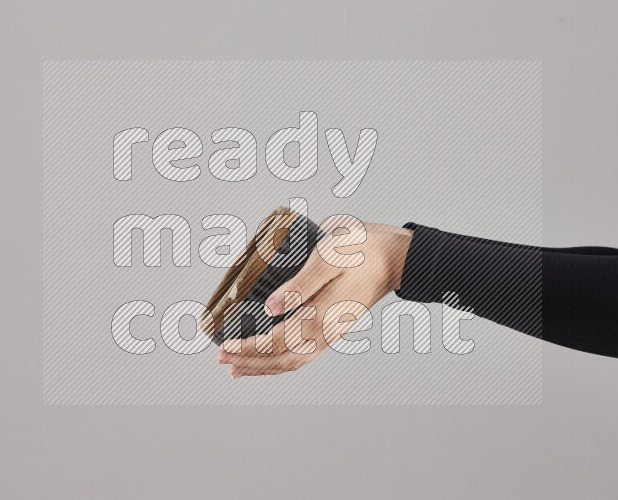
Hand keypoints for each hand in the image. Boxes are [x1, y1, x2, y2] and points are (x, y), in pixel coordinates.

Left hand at [217, 220, 412, 377]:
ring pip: (294, 361)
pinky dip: (282, 360)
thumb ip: (300, 284)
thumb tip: (272, 306)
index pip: (278, 342)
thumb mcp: (328, 257)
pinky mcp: (334, 327)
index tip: (225, 346)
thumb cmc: (363, 250)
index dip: (249, 346)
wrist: (395, 256)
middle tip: (222, 359)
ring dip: (264, 366)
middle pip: (282, 359)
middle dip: (250, 361)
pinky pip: (304, 354)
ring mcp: (332, 332)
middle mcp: (327, 331)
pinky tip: (271, 356)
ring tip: (239, 366)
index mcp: (322, 316)